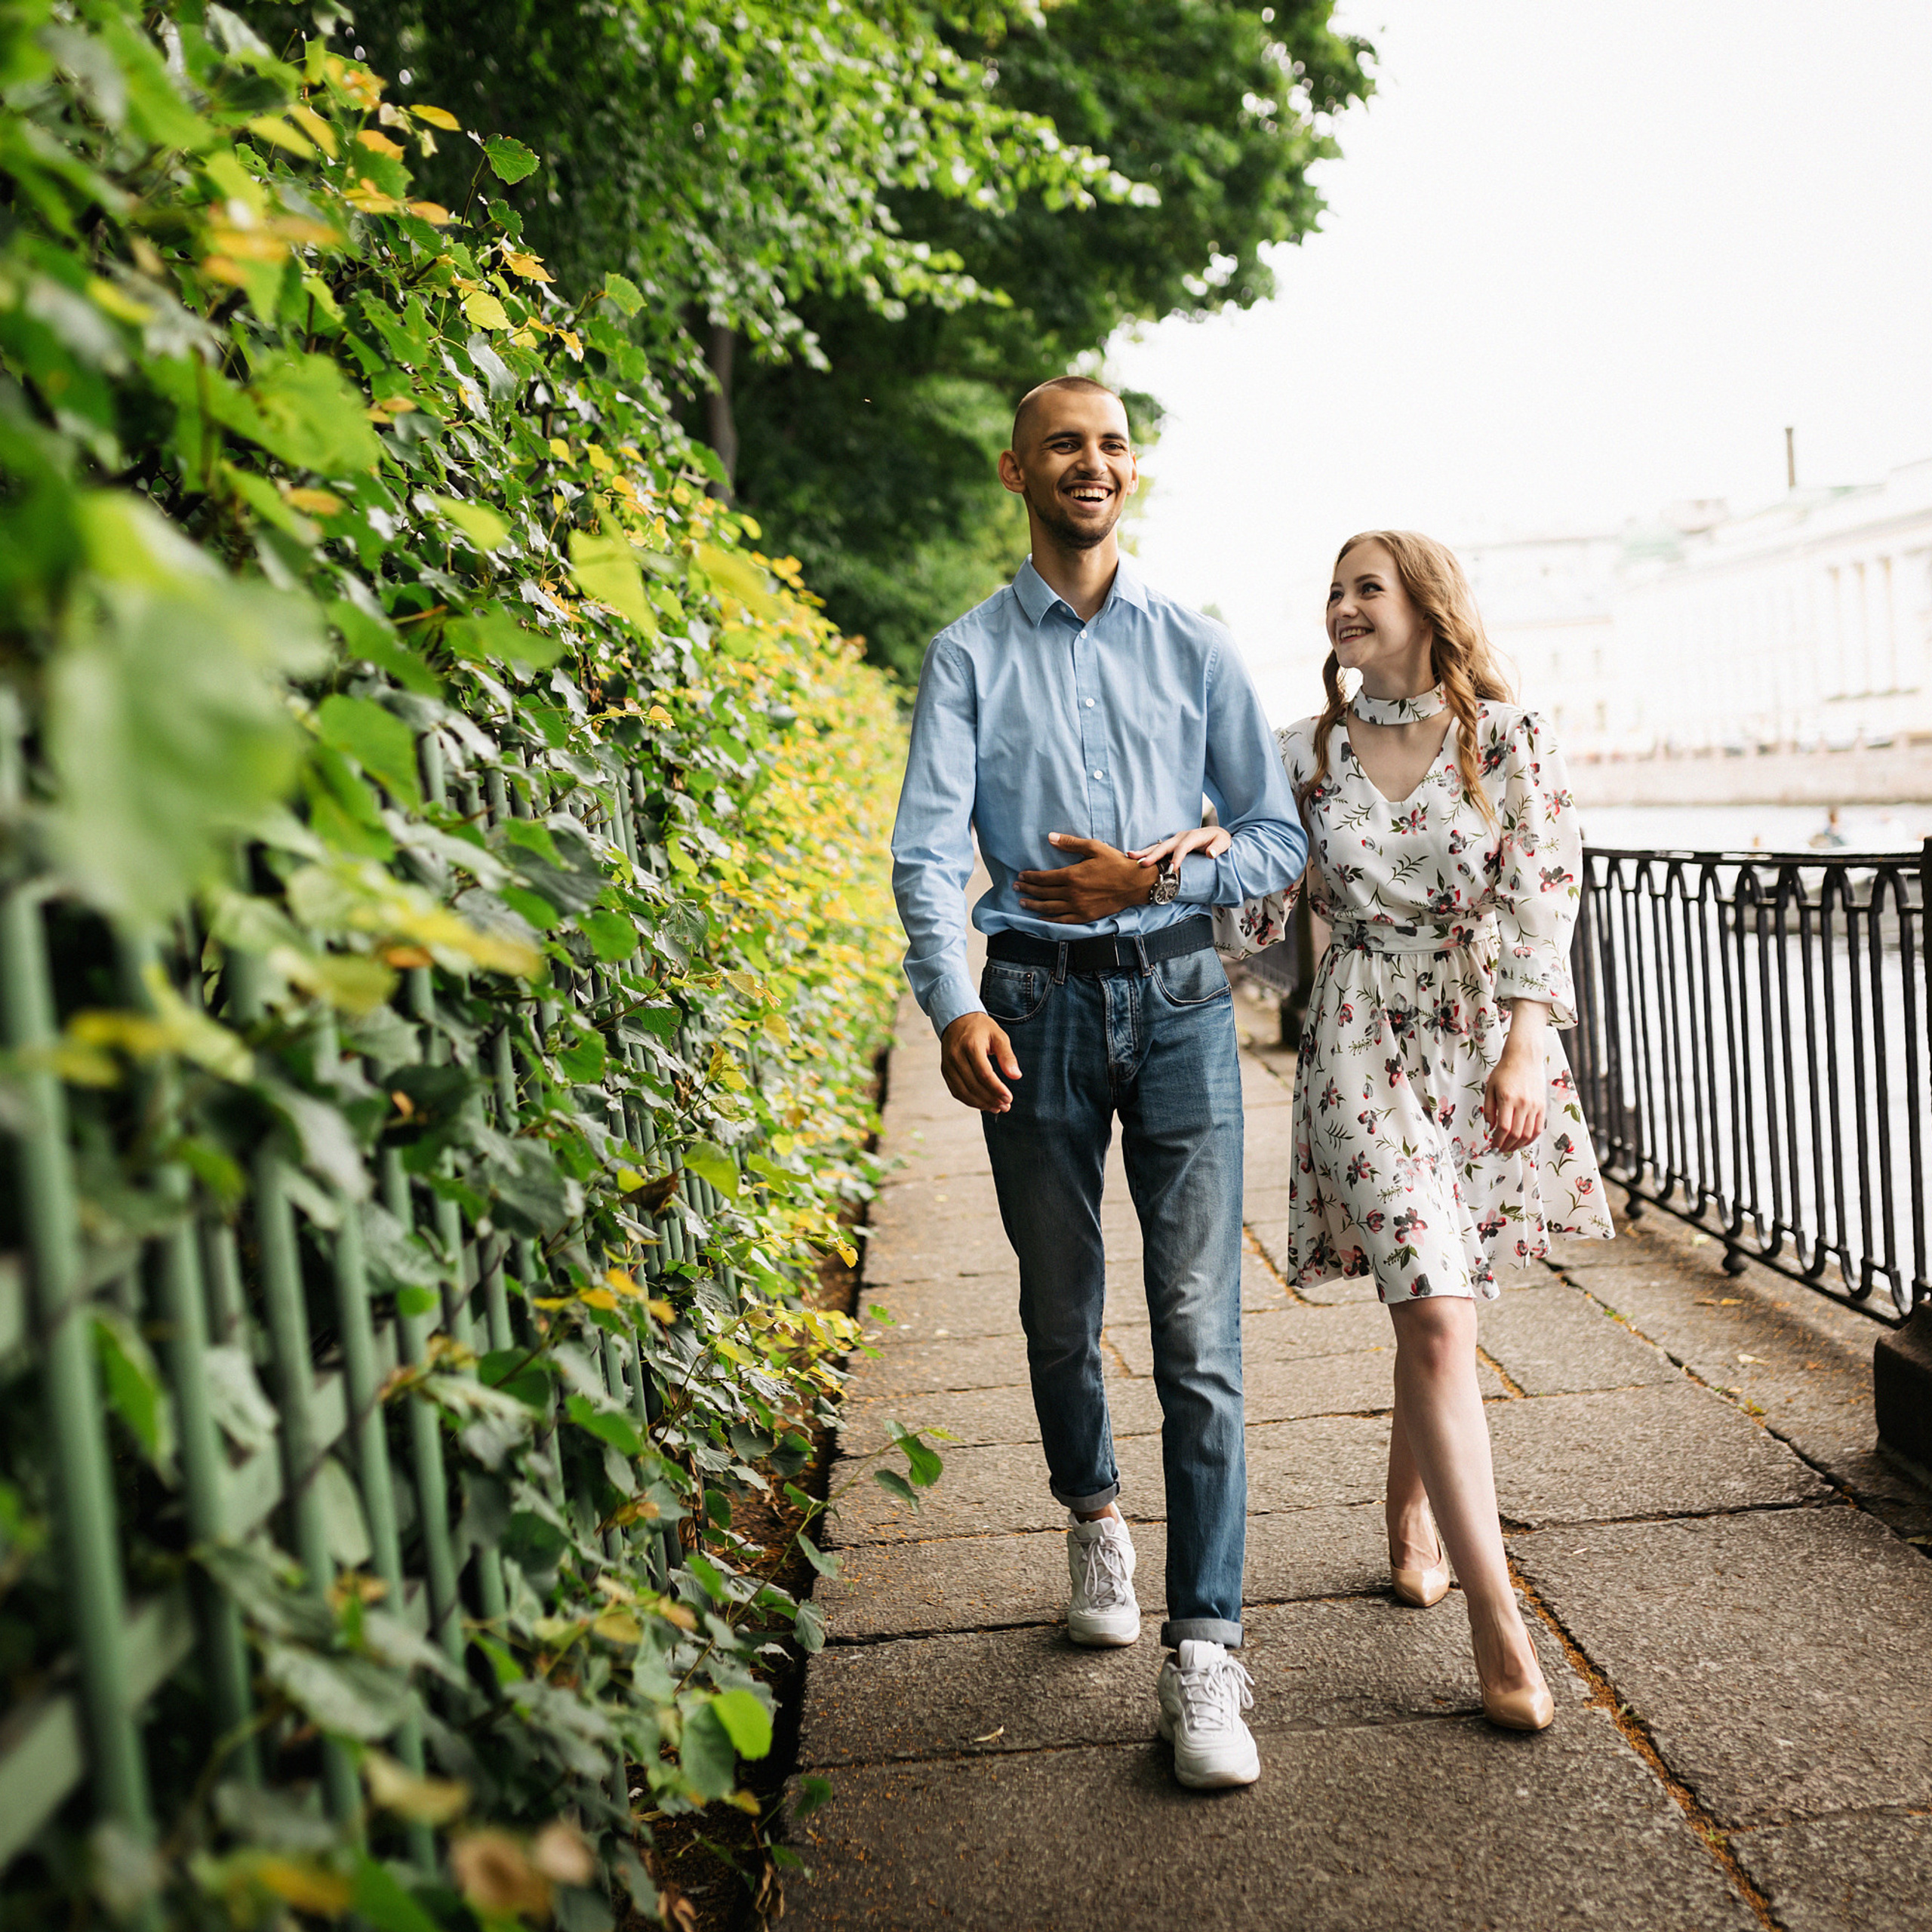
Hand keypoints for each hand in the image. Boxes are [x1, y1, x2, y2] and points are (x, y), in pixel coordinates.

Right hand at [941, 1011, 1020, 1112]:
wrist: (957, 1019)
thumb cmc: (981, 1028)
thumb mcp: (998, 1036)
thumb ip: (1007, 1056)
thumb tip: (1016, 1076)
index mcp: (970, 1046)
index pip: (984, 1074)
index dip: (997, 1089)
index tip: (1009, 1098)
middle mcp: (956, 1056)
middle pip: (974, 1086)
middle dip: (991, 1099)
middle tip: (1006, 1106)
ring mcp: (948, 1065)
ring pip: (963, 1092)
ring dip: (981, 1104)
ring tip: (996, 1108)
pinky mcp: (945, 1071)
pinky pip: (956, 1091)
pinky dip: (969, 1101)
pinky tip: (982, 1103)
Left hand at [1014, 835, 1149, 922]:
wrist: (1134, 884)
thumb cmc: (1115, 863)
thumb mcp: (1094, 847)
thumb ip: (1071, 844)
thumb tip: (1050, 837)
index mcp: (1072, 875)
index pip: (1043, 878)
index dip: (1030, 877)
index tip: (1021, 875)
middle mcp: (1072, 893)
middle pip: (1043, 893)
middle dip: (1027, 889)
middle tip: (1016, 887)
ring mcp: (1078, 907)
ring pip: (1049, 908)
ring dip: (1033, 905)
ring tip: (1022, 902)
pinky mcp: (1085, 916)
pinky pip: (1063, 920)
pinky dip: (1050, 920)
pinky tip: (1041, 918)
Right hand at [1130, 825, 1231, 868]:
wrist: (1217, 834)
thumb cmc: (1220, 840)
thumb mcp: (1224, 843)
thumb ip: (1218, 848)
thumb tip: (1211, 854)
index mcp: (1193, 836)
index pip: (1183, 847)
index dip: (1177, 857)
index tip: (1172, 869)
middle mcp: (1181, 836)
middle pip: (1165, 846)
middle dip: (1153, 855)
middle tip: (1141, 863)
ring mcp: (1175, 839)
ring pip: (1158, 846)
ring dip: (1144, 852)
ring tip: (1130, 856)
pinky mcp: (1172, 844)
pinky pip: (1158, 849)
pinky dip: (1147, 853)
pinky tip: (1135, 858)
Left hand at [1482, 1001, 1548, 1154]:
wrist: (1524, 1058)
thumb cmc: (1504, 1071)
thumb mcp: (1490, 1088)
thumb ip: (1489, 1110)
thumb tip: (1490, 1129)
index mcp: (1508, 1099)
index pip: (1503, 1128)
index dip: (1497, 1141)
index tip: (1492, 1146)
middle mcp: (1523, 1104)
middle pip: (1516, 1134)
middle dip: (1506, 1146)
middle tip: (1499, 1150)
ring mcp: (1535, 1106)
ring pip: (1528, 1134)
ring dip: (1518, 1145)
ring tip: (1509, 1148)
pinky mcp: (1542, 1106)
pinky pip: (1538, 1128)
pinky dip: (1530, 1138)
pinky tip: (1522, 1141)